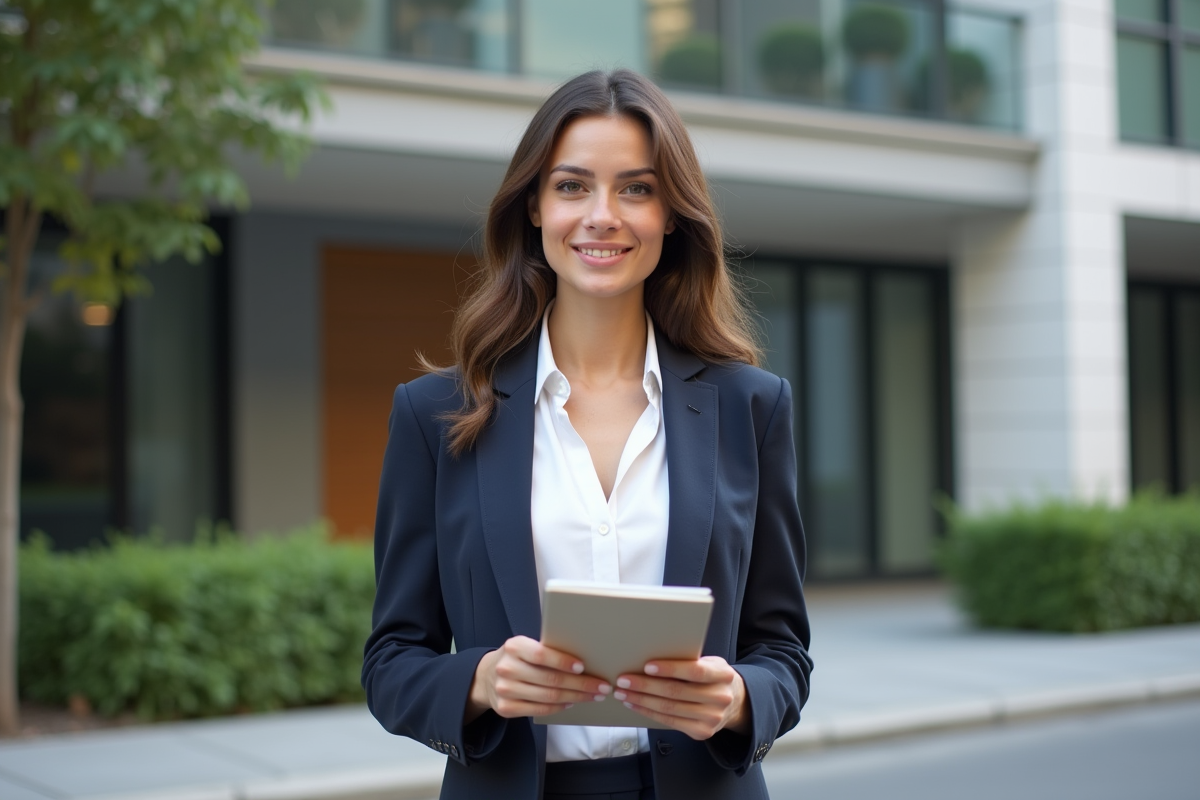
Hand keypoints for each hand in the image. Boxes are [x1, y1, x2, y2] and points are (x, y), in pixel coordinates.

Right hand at [464, 635, 611, 722]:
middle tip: (601, 686)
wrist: (486, 676)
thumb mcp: (525, 646)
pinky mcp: (506, 708)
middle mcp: (507, 668)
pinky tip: (571, 702)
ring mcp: (505, 690)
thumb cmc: (516, 658)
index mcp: (514, 647)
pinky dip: (559, 707)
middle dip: (581, 684)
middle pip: (550, 679)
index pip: (541, 655)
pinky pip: (539, 710)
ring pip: (548, 696)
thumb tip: (582, 660)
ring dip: (575, 697)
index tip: (583, 667)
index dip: (563, 661)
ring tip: (592, 696)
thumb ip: (545, 650)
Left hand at [613, 656, 748, 740]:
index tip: (647, 666)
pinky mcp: (701, 732)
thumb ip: (690, 661)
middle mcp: (720, 698)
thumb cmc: (713, 677)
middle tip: (624, 680)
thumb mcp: (710, 663)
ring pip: (669, 708)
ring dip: (642, 700)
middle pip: (676, 691)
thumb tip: (652, 657)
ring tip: (624, 693)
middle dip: (645, 685)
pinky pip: (670, 722)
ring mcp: (712, 718)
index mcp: (723, 675)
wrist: (735, 702)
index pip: (695, 671)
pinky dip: (649, 712)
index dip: (671, 669)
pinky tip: (636, 704)